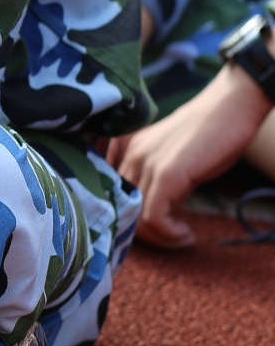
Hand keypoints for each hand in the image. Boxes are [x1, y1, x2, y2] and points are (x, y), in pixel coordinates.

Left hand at [107, 65, 271, 247]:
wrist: (230, 107)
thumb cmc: (209, 134)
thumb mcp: (175, 161)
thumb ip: (159, 183)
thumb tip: (155, 218)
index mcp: (128, 151)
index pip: (113, 196)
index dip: (131, 221)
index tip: (158, 231)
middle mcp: (131, 155)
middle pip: (121, 210)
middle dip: (146, 234)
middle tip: (171, 238)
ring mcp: (146, 163)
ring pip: (135, 218)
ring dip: (160, 239)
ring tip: (182, 237)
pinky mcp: (166, 173)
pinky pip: (153, 217)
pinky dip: (169, 234)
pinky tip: (186, 233)